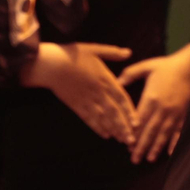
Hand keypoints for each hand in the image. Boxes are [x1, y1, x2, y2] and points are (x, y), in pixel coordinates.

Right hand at [20, 42, 136, 143]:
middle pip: (114, 112)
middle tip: (132, 139)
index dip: (130, 111)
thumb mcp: (95, 49)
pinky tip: (105, 135)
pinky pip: (89, 118)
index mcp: (105, 78)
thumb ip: (113, 53)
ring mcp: (86, 100)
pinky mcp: (76, 105)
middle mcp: (98, 92)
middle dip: (124, 126)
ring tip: (122, 140)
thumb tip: (128, 52)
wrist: (52, 65)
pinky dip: (97, 127)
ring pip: (103, 118)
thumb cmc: (73, 54)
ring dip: (113, 130)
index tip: (137, 122)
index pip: (121, 97)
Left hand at [118, 43, 189, 163]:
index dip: (132, 134)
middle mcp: (162, 108)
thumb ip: (130, 74)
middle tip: (134, 160)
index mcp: (151, 97)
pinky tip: (169, 153)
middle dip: (141, 146)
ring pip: (163, 134)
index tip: (126, 146)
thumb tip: (116, 83)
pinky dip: (174, 143)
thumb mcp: (147, 66)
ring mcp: (174, 113)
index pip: (139, 120)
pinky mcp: (184, 113)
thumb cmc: (167, 66)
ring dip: (156, 148)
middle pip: (150, 131)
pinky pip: (179, 131)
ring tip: (149, 159)